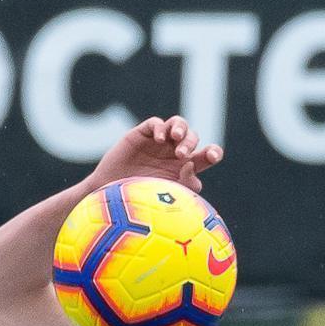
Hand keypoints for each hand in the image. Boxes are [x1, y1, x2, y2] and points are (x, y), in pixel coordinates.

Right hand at [87, 116, 223, 192]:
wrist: (111, 198)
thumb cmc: (140, 202)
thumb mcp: (168, 197)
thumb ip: (185, 184)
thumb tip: (191, 164)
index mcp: (186, 168)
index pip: (207, 155)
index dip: (213, 152)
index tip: (212, 156)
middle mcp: (174, 152)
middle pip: (192, 137)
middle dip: (190, 142)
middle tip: (182, 155)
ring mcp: (158, 143)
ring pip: (178, 124)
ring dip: (180, 129)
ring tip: (175, 138)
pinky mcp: (141, 135)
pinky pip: (156, 123)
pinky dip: (159, 128)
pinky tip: (158, 139)